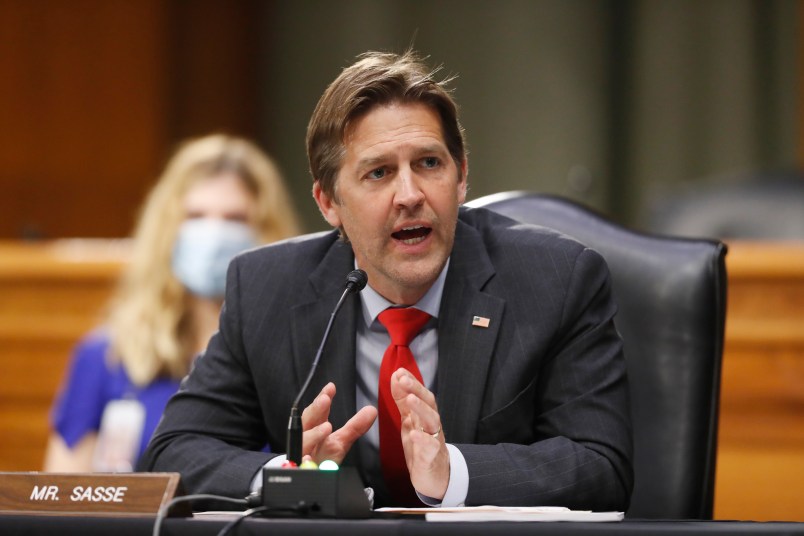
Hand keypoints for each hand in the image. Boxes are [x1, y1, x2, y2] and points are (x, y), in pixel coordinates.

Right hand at [301, 382, 376, 464]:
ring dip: (313, 434)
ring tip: (326, 427)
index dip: (323, 398)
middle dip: (315, 410)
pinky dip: (302, 462)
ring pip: (303, 443)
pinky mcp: (299, 470)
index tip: (331, 387)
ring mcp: (301, 454)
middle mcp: (306, 439)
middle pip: (307, 422)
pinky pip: (298, 466)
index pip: (318, 411)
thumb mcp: (340, 443)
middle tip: (325, 399)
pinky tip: (306, 458)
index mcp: (315, 430)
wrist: (307, 480)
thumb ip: (354, 427)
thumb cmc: (321, 459)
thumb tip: (372, 410)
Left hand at [390, 368, 449, 499]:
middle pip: (428, 403)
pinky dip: (423, 440)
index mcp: (424, 415)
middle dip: (417, 389)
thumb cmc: (422, 446)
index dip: (412, 382)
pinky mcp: (431, 458)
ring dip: (421, 408)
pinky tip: (414, 434)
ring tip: (411, 399)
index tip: (400, 371)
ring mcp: (433, 440)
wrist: (436, 476)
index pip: (421, 394)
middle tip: (404, 379)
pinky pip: (430, 447)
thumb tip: (397, 375)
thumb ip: (403, 400)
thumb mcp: (410, 420)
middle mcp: (431, 425)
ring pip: (432, 421)